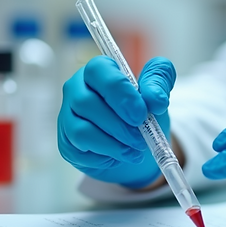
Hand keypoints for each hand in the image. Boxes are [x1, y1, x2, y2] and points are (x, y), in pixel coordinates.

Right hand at [58, 56, 174, 188]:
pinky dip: (105, 156)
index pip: (98, 70)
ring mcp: (67, 116)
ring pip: (82, 130)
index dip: (120, 92)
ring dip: (114, 144)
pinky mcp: (66, 142)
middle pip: (86, 103)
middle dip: (119, 125)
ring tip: (135, 149)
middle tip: (141, 138)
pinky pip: (80, 150)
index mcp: (98, 70)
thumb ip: (159, 82)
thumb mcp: (155, 93)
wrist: (135, 145)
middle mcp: (76, 88)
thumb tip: (155, 98)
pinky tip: (118, 155)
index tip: (141, 113)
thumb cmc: (140, 112)